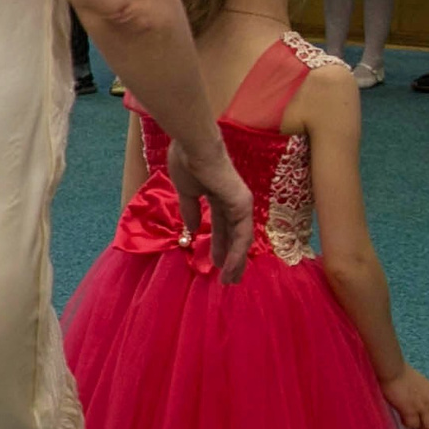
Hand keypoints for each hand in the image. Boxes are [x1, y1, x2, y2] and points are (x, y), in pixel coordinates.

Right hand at [167, 134, 255, 283]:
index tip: (214, 263)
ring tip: (230, 280)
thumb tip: (192, 229)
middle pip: (234, 236)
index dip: (219, 245)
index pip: (222, 226)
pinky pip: (241, 236)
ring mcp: (240, 204)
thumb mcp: (186, 192)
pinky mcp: (242, 206)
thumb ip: (190, 210)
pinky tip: (230, 268)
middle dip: (230, 258)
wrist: (193, 148)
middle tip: (227, 278)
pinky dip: (237, 253)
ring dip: (236, 262)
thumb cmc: (187, 163)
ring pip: (240, 239)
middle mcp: (234, 201)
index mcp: (220, 196)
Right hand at [381, 364, 428, 428]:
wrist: (392, 369)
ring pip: (428, 427)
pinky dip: (407, 424)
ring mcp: (423, 406)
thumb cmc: (399, 372)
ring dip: (418, 427)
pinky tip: (401, 418)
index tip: (419, 417)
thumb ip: (421, 396)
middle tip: (415, 423)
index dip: (428, 418)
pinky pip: (413, 425)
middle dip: (426, 426)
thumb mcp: (418, 384)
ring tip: (408, 422)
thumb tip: (416, 405)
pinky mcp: (411, 410)